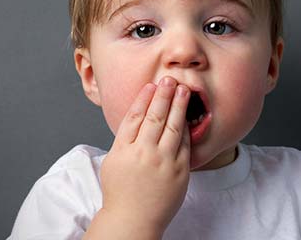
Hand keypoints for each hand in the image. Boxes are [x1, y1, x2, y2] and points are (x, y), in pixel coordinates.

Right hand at [93, 76, 190, 237]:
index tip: (151, 85)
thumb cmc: (121, 191)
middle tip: (170, 80)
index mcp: (123, 150)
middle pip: (155, 116)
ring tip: (184, 90)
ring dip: (179, 105)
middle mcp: (143, 153)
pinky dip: (186, 128)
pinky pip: (185, 144)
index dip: (144, 98)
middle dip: (164, 95)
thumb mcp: (113, 161)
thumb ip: (125, 139)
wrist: (133, 221)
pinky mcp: (180, 171)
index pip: (135, 116)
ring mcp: (163, 162)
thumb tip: (137, 115)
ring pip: (173, 127)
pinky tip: (187, 116)